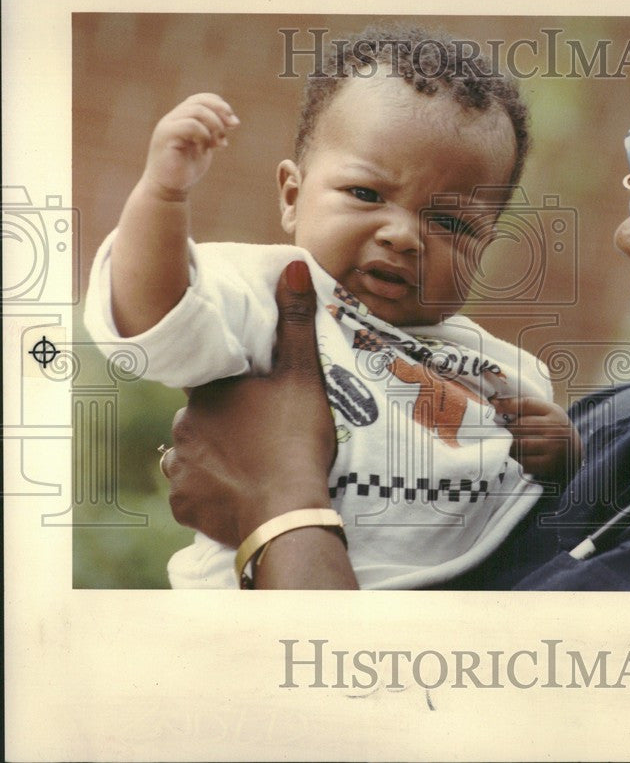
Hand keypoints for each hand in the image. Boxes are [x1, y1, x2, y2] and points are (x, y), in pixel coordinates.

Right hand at [142, 93, 238, 199]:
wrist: (167, 190)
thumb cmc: (186, 170)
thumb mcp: (205, 147)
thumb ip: (214, 133)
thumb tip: (233, 121)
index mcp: (181, 118)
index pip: (201, 99)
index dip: (219, 105)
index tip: (234, 123)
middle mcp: (173, 118)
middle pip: (199, 102)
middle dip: (221, 112)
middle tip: (233, 127)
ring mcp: (168, 126)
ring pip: (196, 111)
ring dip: (214, 125)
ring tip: (219, 143)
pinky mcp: (165, 136)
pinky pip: (190, 125)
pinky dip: (203, 135)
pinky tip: (204, 150)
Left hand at [164, 260, 334, 547]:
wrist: (285, 512)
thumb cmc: (295, 439)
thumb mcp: (303, 376)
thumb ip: (296, 321)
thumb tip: (294, 263)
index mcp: (208, 391)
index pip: (214, 383)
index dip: (236, 392)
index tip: (257, 405)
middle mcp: (182, 426)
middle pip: (203, 420)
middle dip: (225, 427)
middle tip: (262, 441)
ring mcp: (179, 469)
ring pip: (192, 456)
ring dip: (213, 460)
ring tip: (250, 470)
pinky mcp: (183, 505)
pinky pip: (192, 494)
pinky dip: (209, 494)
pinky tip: (236, 495)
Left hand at [493, 396, 581, 484]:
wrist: (574, 454)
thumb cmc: (554, 429)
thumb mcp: (547, 412)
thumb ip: (525, 405)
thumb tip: (495, 403)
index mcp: (554, 413)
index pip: (526, 405)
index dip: (507, 404)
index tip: (493, 404)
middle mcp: (555, 430)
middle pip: (519, 426)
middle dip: (506, 428)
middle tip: (501, 429)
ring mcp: (552, 449)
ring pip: (519, 444)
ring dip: (508, 444)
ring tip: (507, 442)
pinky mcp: (547, 466)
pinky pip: (523, 461)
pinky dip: (515, 458)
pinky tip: (515, 454)